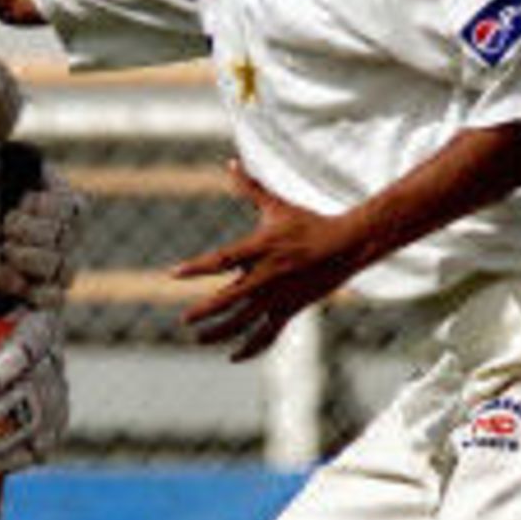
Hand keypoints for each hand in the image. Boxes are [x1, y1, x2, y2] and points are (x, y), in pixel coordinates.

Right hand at [0, 147, 84, 309]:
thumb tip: (22, 288)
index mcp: (18, 268)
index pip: (51, 295)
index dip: (47, 297)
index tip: (38, 292)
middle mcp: (42, 250)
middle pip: (63, 272)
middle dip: (31, 259)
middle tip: (8, 244)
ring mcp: (57, 225)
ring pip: (64, 241)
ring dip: (30, 229)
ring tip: (11, 216)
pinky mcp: (66, 198)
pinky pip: (68, 212)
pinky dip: (41, 207)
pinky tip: (26, 198)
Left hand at [174, 162, 358, 360]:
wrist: (347, 245)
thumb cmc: (308, 223)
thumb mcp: (277, 205)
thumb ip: (249, 188)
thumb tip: (230, 163)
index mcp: (260, 248)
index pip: (222, 259)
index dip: (197, 267)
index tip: (173, 274)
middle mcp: (268, 275)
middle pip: (231, 298)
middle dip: (206, 311)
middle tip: (185, 320)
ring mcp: (279, 295)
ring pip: (246, 322)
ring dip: (221, 333)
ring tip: (199, 338)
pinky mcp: (290, 309)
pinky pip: (268, 335)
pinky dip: (251, 348)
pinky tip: (234, 356)